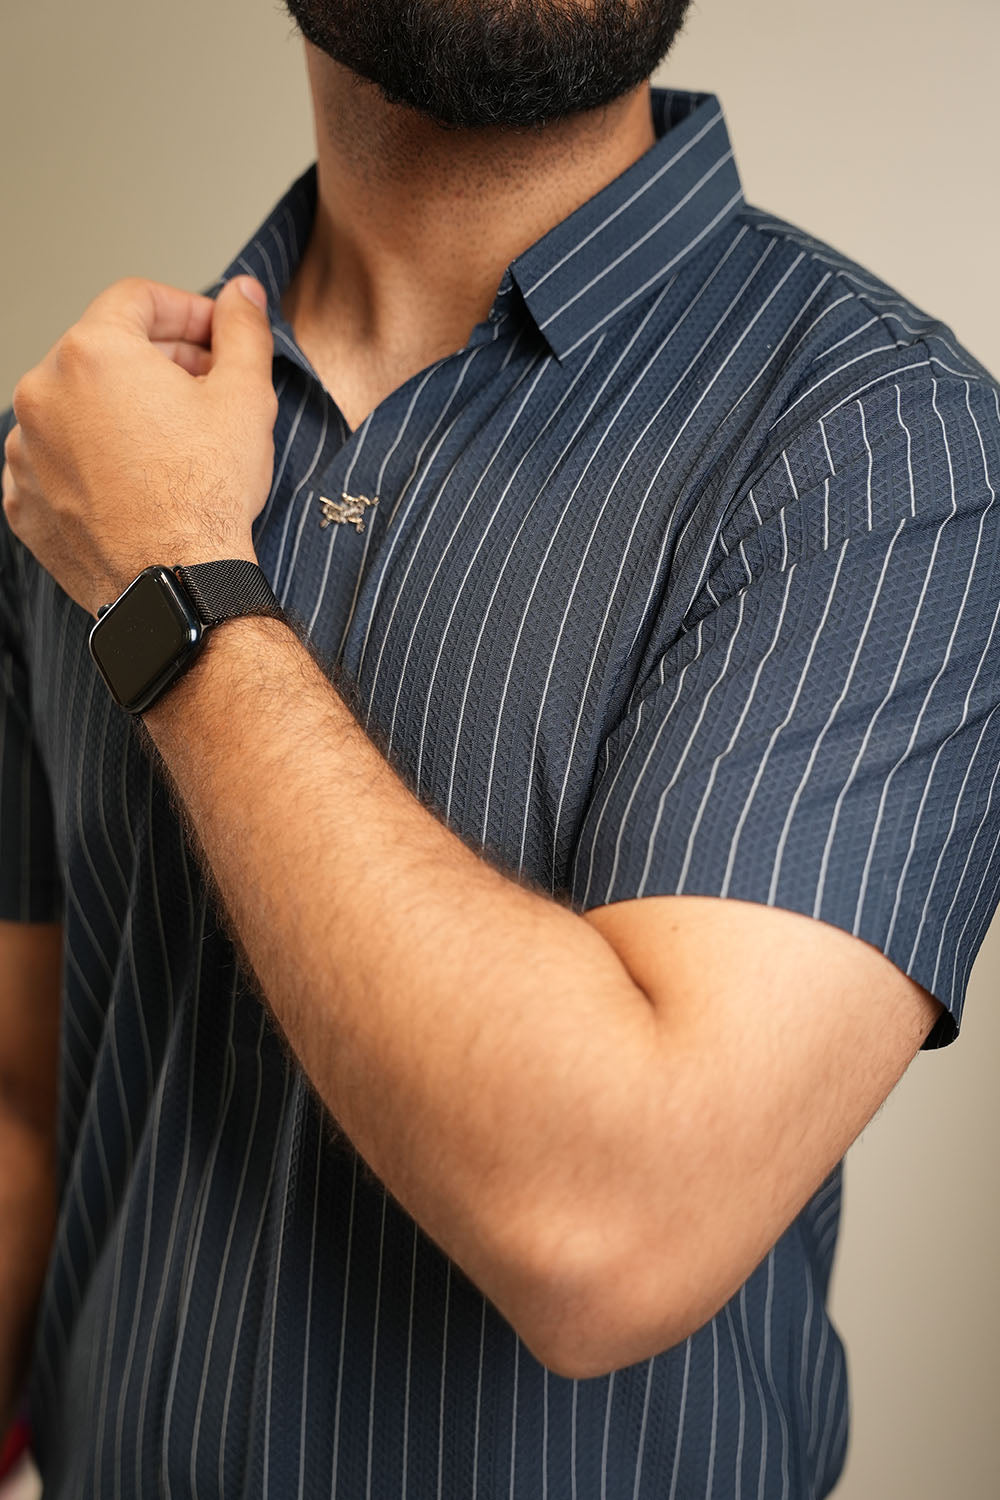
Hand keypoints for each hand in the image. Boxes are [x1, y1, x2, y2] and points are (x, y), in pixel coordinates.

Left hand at [1, 275, 276, 616]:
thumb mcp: (245, 398)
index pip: (137, 300)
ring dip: (120, 413)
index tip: (215, 337)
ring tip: (170, 446)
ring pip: (76, 408)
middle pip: (103, 352)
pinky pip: (55, 462)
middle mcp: (42, 392)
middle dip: (157, 364)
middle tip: (205, 393)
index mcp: (92, 352)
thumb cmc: (205, 496)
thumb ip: (243, 332)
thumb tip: (244, 295)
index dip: (187, 311)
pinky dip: (90, 462)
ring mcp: (24, 450)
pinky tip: (135, 482)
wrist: (176, 584)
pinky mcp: (22, 500)